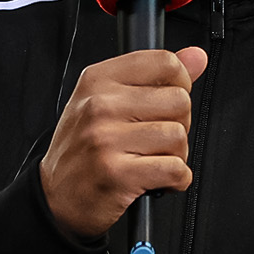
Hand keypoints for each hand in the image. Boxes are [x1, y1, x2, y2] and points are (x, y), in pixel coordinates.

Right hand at [40, 46, 208, 239]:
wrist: (56, 197)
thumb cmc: (83, 149)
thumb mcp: (108, 101)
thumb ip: (155, 77)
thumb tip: (197, 56)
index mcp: (98, 80)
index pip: (164, 62)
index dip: (180, 83)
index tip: (169, 101)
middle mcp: (100, 105)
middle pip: (179, 101)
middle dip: (178, 124)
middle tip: (155, 139)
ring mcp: (106, 139)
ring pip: (178, 136)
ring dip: (176, 155)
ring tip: (152, 160)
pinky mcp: (117, 174)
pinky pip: (175, 169)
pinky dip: (176, 179)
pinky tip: (157, 179)